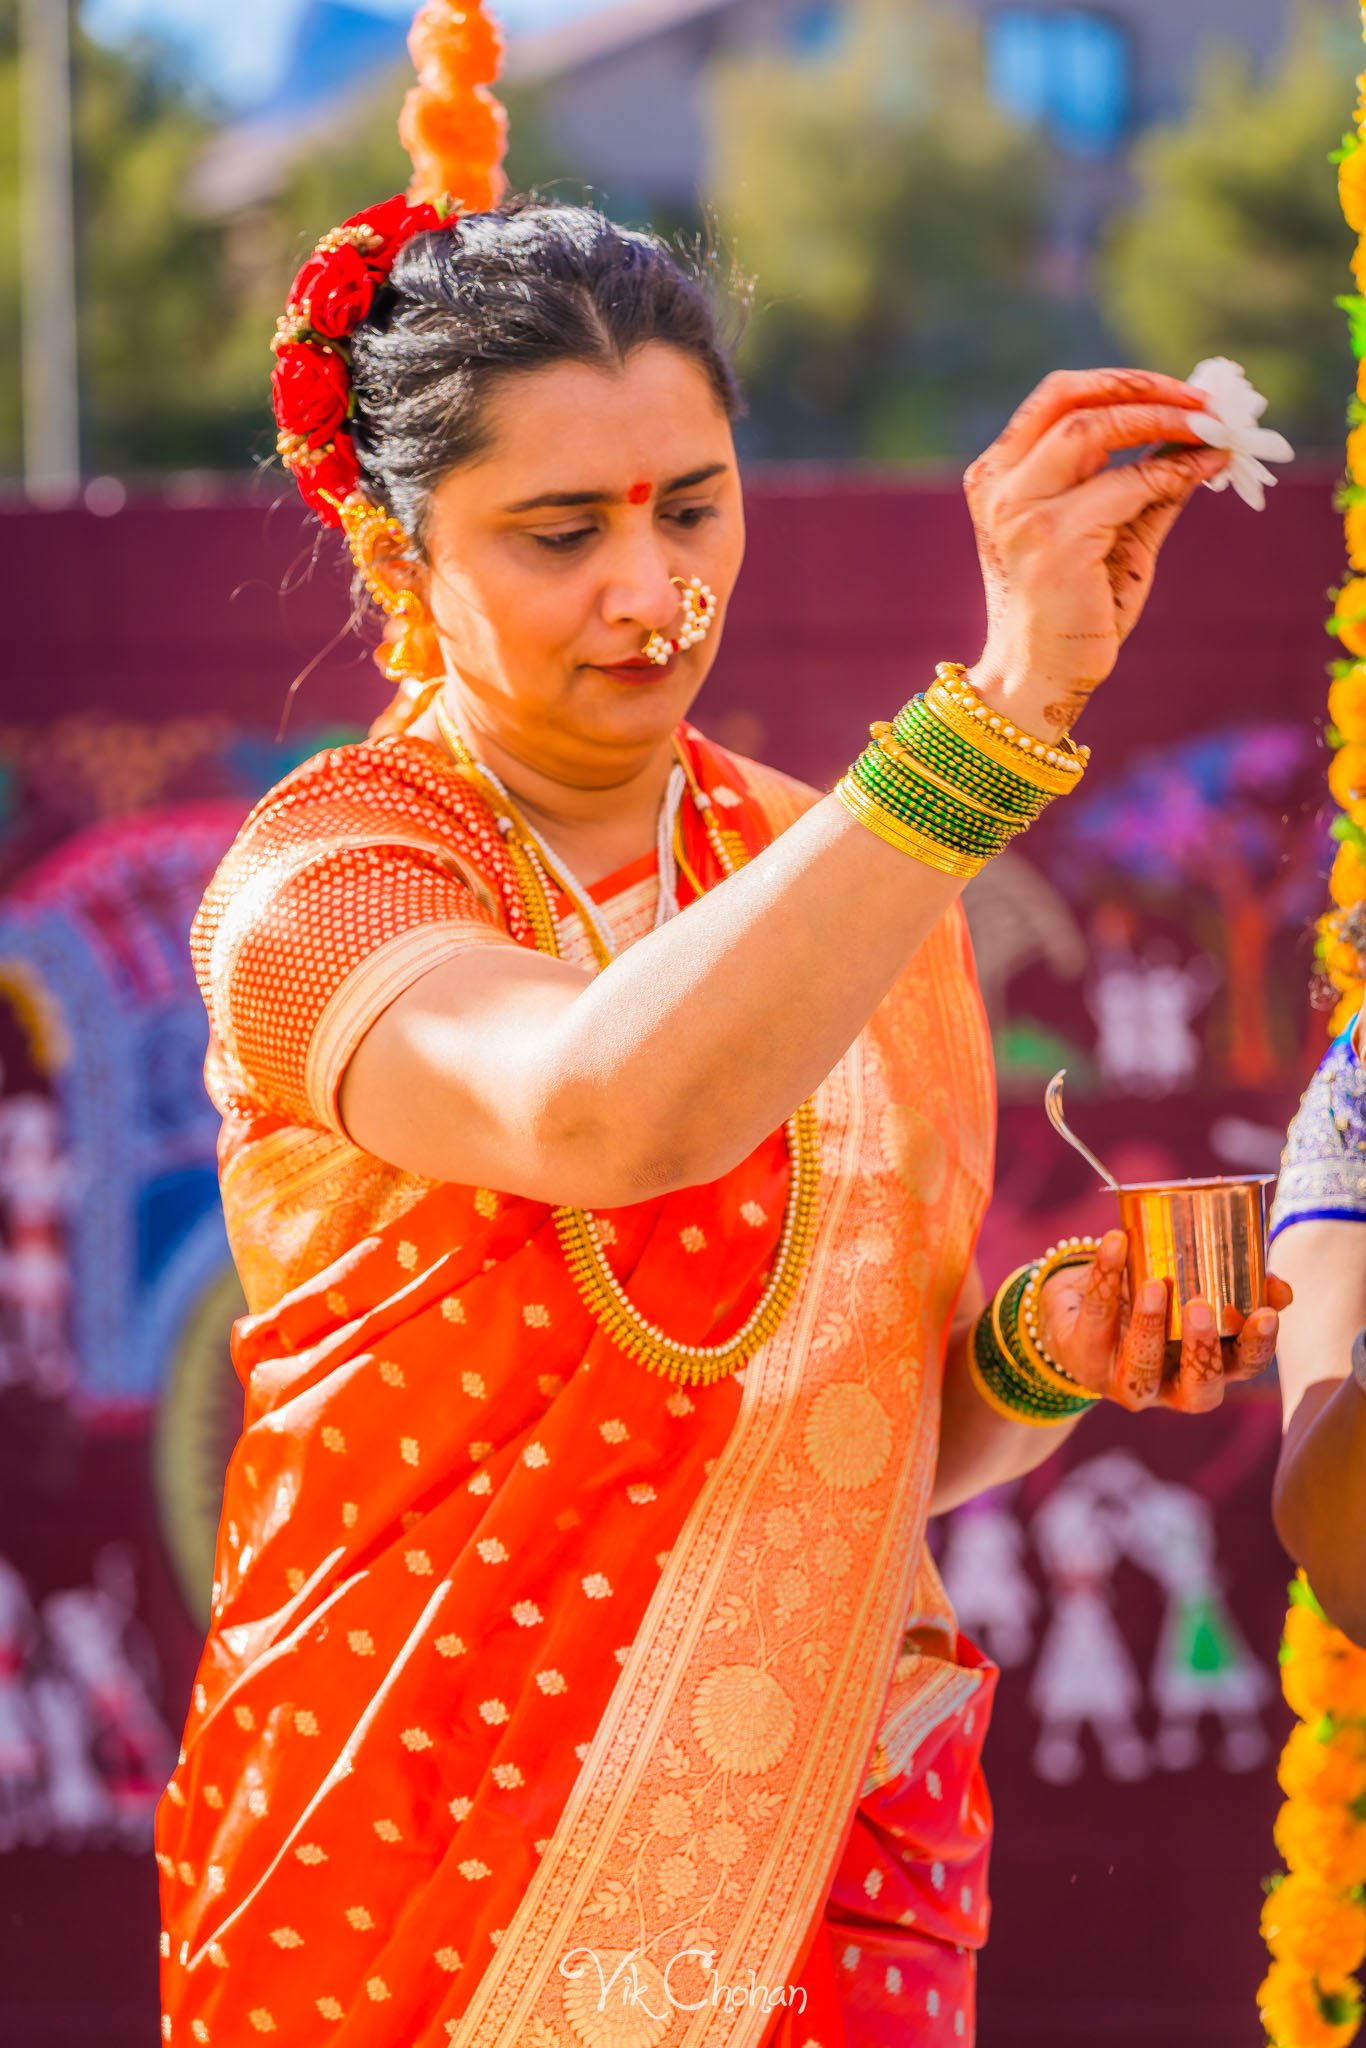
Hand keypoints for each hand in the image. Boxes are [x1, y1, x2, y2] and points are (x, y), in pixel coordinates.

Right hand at [960, 367, 1230, 737]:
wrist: (1039, 677)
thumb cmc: (1072, 607)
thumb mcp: (1110, 531)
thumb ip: (1142, 482)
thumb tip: (1197, 432)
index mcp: (998, 475)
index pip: (1057, 398)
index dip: (1120, 382)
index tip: (1179, 391)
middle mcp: (1000, 487)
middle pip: (1075, 402)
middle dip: (1147, 391)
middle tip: (1205, 403)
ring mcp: (1021, 512)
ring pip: (1097, 430)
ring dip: (1164, 421)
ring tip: (1212, 430)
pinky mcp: (1054, 540)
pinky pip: (1127, 485)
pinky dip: (1174, 471)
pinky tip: (1207, 468)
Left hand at [1037, 1228, 1292, 1413]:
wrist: (1074, 1313)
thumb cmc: (1149, 1306)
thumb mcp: (1191, 1298)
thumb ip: (1237, 1288)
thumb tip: (1279, 1287)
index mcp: (1206, 1370)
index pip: (1241, 1369)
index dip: (1256, 1347)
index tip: (1266, 1314)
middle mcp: (1169, 1388)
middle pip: (1197, 1389)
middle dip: (1202, 1351)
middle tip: (1202, 1308)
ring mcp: (1123, 1380)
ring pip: (1141, 1368)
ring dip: (1149, 1326)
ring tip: (1154, 1284)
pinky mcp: (1083, 1358)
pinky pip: (1095, 1319)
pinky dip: (1105, 1277)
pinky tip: (1115, 1243)